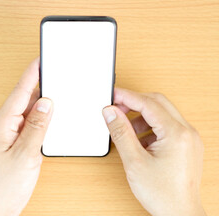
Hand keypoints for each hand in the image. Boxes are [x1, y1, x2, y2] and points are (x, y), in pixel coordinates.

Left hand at [0, 57, 52, 215]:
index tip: (42, 59)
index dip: (32, 73)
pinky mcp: (17, 140)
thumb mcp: (25, 154)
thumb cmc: (4, 185)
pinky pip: (31, 122)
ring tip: (59, 92)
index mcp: (2, 123)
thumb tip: (47, 103)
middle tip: (57, 72)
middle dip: (41, 84)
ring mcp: (11, 132)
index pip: (19, 92)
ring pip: (30, 110)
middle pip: (25, 98)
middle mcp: (5, 124)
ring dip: (43, 102)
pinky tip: (52, 116)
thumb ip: (37, 127)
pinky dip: (42, 117)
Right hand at [102, 88, 205, 215]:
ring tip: (125, 128)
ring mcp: (188, 138)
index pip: (148, 103)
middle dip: (134, 103)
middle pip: (157, 103)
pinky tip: (137, 139)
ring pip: (162, 113)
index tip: (111, 94)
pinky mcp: (186, 144)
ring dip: (141, 116)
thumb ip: (121, 132)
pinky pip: (166, 126)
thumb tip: (110, 112)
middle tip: (115, 108)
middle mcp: (186, 132)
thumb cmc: (163, 194)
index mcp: (177, 134)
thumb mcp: (134, 161)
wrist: (179, 214)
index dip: (126, 96)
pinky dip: (149, 127)